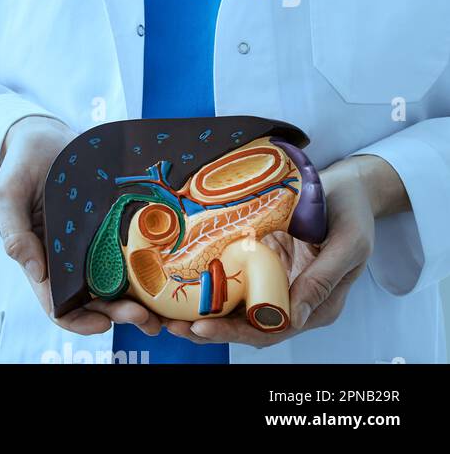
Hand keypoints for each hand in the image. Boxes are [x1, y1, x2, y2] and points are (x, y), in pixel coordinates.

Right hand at [0, 116, 161, 335]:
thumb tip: (32, 270)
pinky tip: (171, 272)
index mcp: (41, 259)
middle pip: (96, 300)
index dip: (79, 321)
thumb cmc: (21, 164)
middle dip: (120, 314)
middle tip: (148, 317)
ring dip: (141, 300)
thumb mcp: (8, 193)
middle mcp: (70, 258)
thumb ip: (14, 230)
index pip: (57, 304)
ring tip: (165, 310)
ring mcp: (95, 243)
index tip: (103, 324)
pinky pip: (134, 251)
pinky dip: (151, 268)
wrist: (46, 134)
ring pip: (119, 283)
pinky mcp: (115, 225)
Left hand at [164, 155, 408, 346]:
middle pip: (247, 327)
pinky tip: (179, 290)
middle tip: (174, 327)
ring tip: (167, 318)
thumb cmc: (351, 211)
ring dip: (203, 315)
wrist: (345, 186)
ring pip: (235, 311)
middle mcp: (293, 300)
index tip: (203, 327)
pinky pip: (232, 284)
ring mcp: (273, 284)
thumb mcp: (348, 242)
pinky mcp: (259, 267)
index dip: (236, 334)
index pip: (272, 330)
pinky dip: (207, 291)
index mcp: (318, 304)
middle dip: (210, 330)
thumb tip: (295, 318)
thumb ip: (323, 280)